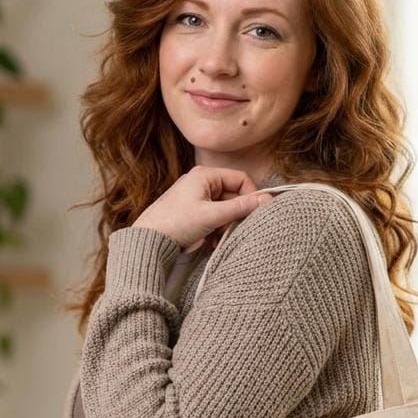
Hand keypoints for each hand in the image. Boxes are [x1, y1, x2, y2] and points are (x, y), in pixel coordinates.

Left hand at [133, 165, 273, 251]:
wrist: (149, 241)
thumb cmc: (176, 223)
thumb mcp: (213, 215)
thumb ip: (241, 207)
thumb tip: (268, 199)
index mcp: (205, 175)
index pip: (241, 178)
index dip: (251, 195)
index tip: (254, 213)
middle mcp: (202, 182)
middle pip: (234, 195)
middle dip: (235, 214)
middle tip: (231, 229)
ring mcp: (197, 198)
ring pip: (225, 209)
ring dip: (226, 225)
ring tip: (217, 237)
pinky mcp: (194, 213)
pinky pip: (215, 218)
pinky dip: (217, 230)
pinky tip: (210, 242)